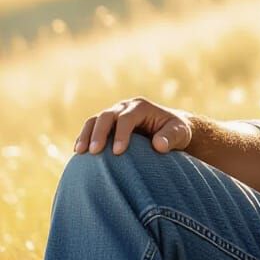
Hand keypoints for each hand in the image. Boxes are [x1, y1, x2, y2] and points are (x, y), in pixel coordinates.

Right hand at [73, 97, 192, 155]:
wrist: (170, 129)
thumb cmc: (176, 132)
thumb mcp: (180, 134)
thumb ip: (171, 137)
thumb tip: (158, 145)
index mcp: (141, 107)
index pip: (127, 118)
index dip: (121, 134)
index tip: (117, 152)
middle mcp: (125, 107)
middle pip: (107, 116)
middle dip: (99, 133)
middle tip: (94, 152)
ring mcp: (114, 114)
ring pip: (95, 120)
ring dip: (86, 134)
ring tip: (80, 151)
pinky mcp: (107, 124)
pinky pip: (91, 127)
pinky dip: (84, 137)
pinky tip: (78, 152)